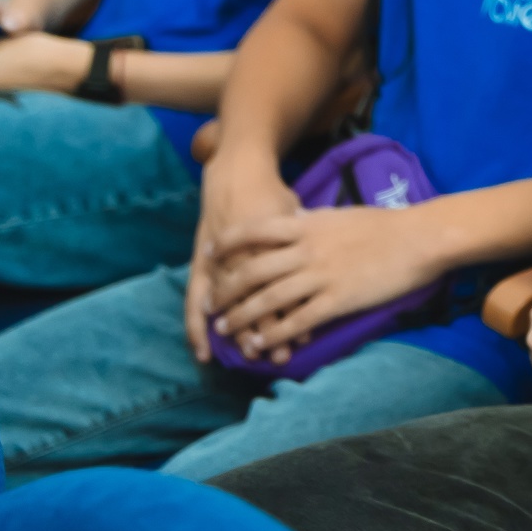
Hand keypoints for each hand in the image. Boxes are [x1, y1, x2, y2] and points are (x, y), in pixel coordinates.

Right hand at [184, 154, 302, 361]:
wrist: (234, 174)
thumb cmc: (271, 197)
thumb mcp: (295, 216)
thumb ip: (310, 241)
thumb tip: (336, 258)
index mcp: (272, 244)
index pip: (284, 286)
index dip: (293, 314)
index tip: (306, 339)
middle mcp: (244, 254)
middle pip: (258, 299)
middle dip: (269, 330)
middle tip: (282, 357)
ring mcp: (219, 260)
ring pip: (230, 305)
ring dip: (239, 332)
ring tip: (250, 356)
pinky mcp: (202, 263)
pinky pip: (195, 300)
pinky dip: (197, 327)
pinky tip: (204, 353)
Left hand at [202, 203, 446, 361]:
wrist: (419, 239)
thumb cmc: (384, 225)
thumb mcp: (339, 215)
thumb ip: (312, 221)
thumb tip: (293, 220)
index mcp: (306, 225)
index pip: (252, 231)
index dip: (227, 243)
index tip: (210, 254)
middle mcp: (306, 250)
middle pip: (251, 270)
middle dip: (226, 290)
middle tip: (211, 304)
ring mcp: (321, 276)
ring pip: (268, 299)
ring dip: (241, 317)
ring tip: (225, 329)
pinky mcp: (338, 300)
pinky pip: (297, 320)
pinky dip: (274, 333)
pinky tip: (261, 343)